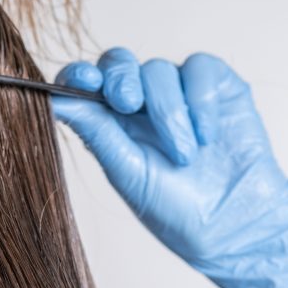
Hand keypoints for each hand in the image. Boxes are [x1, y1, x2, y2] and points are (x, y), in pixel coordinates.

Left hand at [52, 48, 287, 287]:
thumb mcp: (128, 171)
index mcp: (113, 124)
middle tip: (128, 104)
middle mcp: (143, 104)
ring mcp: (181, 93)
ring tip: (185, 155)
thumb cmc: (176, 209)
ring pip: (159, 69)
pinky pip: (200, 68)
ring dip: (169, 111)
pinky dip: (200, 100)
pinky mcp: (218, 88)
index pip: (86, 84)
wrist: (234, 224)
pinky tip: (206, 135)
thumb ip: (96, 131)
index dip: (79, 75)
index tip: (82, 81)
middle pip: (119, 62)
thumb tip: (52, 100)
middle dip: (120, 78)